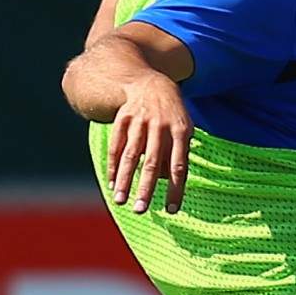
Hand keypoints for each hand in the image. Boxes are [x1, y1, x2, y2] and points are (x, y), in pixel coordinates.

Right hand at [107, 77, 192, 214]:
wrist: (152, 84)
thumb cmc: (172, 117)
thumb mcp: (183, 131)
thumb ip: (177, 155)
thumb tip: (166, 183)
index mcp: (180, 133)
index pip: (179, 167)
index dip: (175, 189)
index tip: (172, 210)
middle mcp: (160, 128)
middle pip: (152, 164)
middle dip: (145, 189)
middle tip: (140, 210)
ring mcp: (139, 123)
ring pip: (131, 156)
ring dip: (125, 181)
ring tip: (120, 201)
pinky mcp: (122, 119)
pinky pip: (116, 146)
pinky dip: (114, 166)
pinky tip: (113, 183)